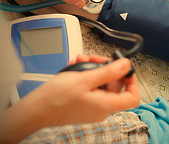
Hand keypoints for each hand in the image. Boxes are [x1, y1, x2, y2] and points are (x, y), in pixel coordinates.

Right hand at [0, 55, 138, 142]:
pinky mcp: (84, 104)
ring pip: (102, 83)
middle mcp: (101, 108)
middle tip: (95, 59)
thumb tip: (126, 65)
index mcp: (106, 105)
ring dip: (93, 69)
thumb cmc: (55, 98)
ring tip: (82, 60)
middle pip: (115, 85)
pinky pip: (92, 87)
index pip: (132, 97)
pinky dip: (86, 76)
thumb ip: (108, 72)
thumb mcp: (84, 79)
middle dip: (106, 68)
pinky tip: (76, 67)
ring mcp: (93, 107)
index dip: (132, 81)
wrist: (35, 110)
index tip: (125, 68)